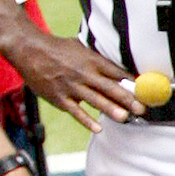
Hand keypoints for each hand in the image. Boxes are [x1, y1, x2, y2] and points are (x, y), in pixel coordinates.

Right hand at [5, 29, 140, 129]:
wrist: (29, 51)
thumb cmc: (58, 49)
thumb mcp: (82, 47)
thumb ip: (99, 59)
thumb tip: (119, 69)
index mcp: (92, 61)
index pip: (117, 73)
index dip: (132, 83)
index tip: (145, 92)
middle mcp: (84, 74)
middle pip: (110, 88)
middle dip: (127, 99)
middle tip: (141, 108)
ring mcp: (71, 87)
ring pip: (94, 100)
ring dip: (111, 109)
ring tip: (125, 117)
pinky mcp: (59, 97)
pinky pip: (75, 111)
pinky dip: (86, 120)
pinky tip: (98, 128)